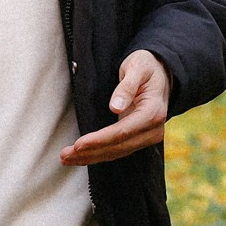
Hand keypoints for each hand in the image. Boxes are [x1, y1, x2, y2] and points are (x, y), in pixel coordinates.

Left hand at [64, 51, 169, 166]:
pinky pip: (117, 150)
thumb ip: (127, 86)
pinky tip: (81, 158)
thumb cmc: (146, 66)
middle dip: (90, 152)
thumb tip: (115, 108)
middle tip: (65, 155)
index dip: (99, 140)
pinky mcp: (138, 138)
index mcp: (153, 113)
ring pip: (116, 152)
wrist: (161, 71)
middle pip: (118, 147)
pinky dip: (98, 155)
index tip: (78, 144)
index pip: (122, 132)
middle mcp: (153, 130)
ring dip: (91, 157)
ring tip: (67, 159)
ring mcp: (147, 136)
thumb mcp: (137, 67)